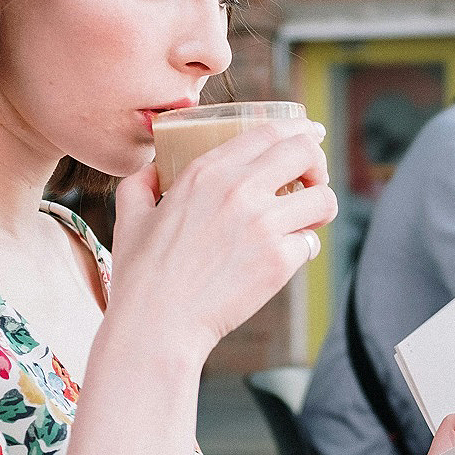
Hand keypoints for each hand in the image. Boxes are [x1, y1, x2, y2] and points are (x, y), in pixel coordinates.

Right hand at [108, 118, 337, 361]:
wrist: (158, 323)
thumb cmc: (141, 274)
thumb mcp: (131, 216)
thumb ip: (141, 183)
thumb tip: (152, 170)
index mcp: (206, 173)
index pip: (268, 132)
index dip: (298, 130)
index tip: (310, 134)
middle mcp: (239, 190)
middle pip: (304, 153)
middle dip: (318, 163)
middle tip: (313, 180)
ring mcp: (263, 225)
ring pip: (323, 198)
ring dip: (321, 206)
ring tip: (309, 218)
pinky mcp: (279, 260)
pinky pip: (311, 242)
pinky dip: (303, 249)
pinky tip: (284, 257)